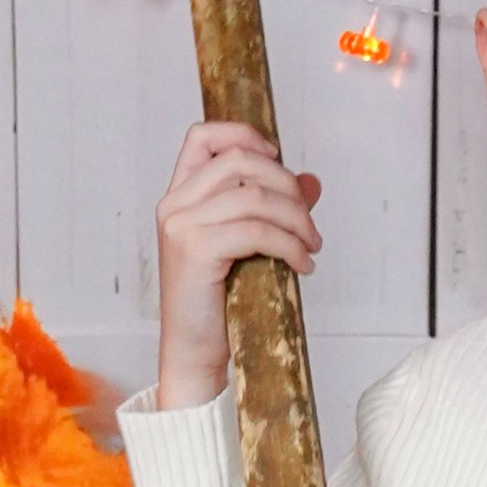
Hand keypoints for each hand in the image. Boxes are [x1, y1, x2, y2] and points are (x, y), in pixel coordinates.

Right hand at [155, 119, 320, 408]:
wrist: (193, 352)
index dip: (244, 135)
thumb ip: (273, 208)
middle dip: (287, 186)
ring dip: (296, 220)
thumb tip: (312, 181)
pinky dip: (290, 245)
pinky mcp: (195, 250)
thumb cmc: (217, 302)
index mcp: (179, 197)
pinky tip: (302, 264)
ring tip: (311, 246)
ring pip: (254, 196)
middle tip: (309, 222)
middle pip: (240, 161)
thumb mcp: (247, 245)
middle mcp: (174, 205)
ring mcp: (181, 226)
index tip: (277, 159)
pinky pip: (257, 230)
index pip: (201, 137)